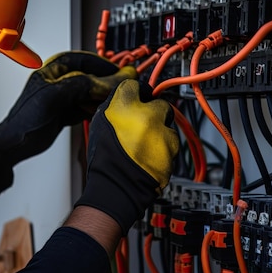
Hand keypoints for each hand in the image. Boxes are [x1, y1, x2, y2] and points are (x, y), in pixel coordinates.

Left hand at [0, 51, 135, 165]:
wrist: (17, 144)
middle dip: (105, 83)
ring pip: (90, 93)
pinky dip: (95, 110)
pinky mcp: (65, 113)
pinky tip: (101, 113)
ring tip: (110, 102)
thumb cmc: (26, 119)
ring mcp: (63, 97)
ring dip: (101, 98)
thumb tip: (106, 81)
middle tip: (119, 90)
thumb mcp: (55, 96)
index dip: (103, 66)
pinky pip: (86, 107)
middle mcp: (59, 81)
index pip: (84, 60)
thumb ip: (81, 85)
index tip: (119, 73)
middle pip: (90, 76)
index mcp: (53, 69)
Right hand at [74, 79, 179, 234]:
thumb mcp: (99, 126)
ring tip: (145, 145)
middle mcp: (145, 114)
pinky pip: (172, 142)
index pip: (135, 85)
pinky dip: (165, 147)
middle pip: (158, 103)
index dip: (136, 93)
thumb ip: (114, 108)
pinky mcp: (172, 147)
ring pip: (168, 123)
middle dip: (154, 113)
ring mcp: (161, 131)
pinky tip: (151, 155)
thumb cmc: (105, 160)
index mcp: (123, 106)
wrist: (117, 186)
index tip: (137, 98)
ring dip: (160, 131)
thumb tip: (124, 101)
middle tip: (144, 126)